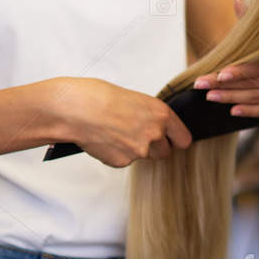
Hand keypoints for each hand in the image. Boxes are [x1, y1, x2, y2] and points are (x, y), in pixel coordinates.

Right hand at [54, 77, 190, 166]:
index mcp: (161, 114)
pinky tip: (105, 139)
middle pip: (165, 152)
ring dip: (135, 150)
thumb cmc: (98, 97)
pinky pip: (125, 161)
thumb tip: (153, 125)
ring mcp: (139, 150)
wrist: (75, 109)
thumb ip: (149, 115)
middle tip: (134, 134)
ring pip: (144, 157)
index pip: (184, 139)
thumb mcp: (134, 99)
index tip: (171, 140)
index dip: (176, 140)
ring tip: (116, 133)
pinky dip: (117, 154)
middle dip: (153, 147)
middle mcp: (155, 134)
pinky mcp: (122, 162)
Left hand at [192, 0, 258, 119]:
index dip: (239, 71)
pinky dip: (251, 112)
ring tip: (211, 97)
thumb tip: (237, 2)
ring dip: (232, 98)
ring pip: (257, 99)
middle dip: (225, 85)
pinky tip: (233, 111)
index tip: (219, 73)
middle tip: (202, 85)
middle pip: (253, 84)